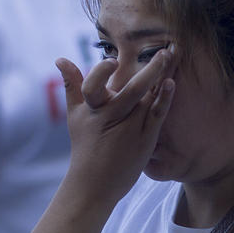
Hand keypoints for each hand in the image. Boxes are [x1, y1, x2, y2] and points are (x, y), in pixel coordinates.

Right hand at [55, 48, 174, 207]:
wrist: (95, 183)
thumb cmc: (84, 144)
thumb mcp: (74, 114)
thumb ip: (71, 84)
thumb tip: (60, 59)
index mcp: (91, 110)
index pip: (93, 86)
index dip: (101, 73)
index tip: (112, 60)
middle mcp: (111, 117)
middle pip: (132, 89)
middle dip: (150, 68)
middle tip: (164, 49)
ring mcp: (130, 128)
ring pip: (148, 97)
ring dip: (163, 75)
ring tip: (173, 53)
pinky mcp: (145, 138)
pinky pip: (157, 114)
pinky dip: (164, 98)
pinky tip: (171, 83)